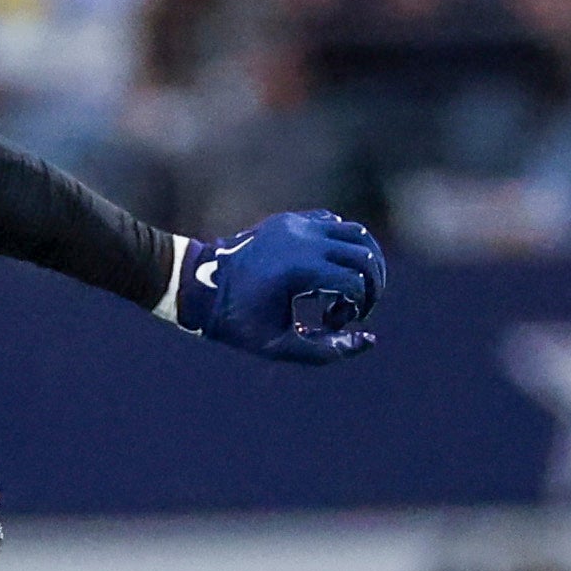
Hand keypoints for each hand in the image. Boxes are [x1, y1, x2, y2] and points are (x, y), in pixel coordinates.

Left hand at [176, 211, 385, 363]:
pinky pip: (335, 224)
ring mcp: (298, 224)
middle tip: (358, 307)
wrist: (197, 285)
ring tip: (352, 288)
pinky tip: (329, 269)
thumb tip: (369, 340)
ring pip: (357, 233)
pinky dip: (344, 245)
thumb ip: (326, 350)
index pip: (356, 283)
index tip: (336, 323)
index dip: (358, 308)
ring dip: (365, 262)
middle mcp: (304, 240)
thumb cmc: (236, 322)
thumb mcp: (278, 346)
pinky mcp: (291, 220)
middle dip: (372, 285)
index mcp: (300, 269)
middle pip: (366, 255)